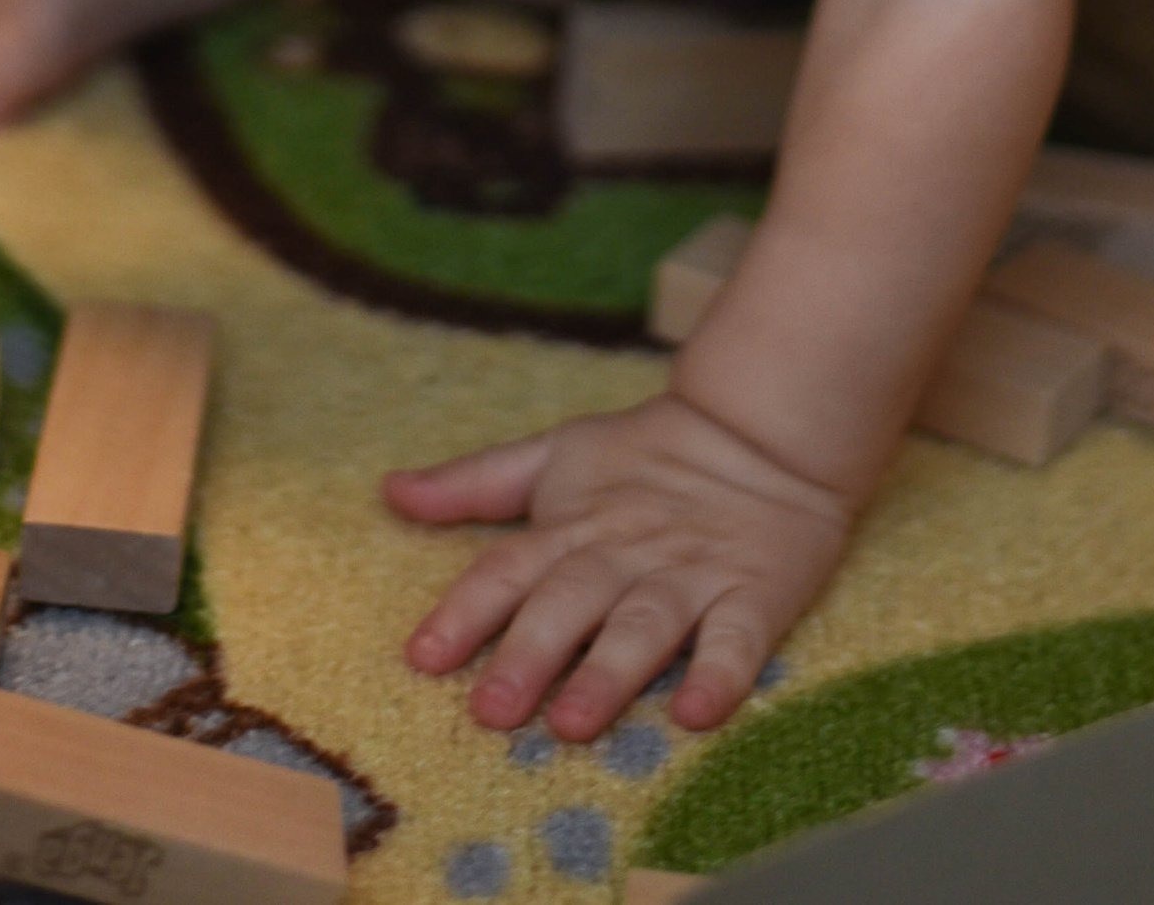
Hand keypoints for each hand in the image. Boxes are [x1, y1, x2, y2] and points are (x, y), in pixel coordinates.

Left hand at [386, 389, 850, 740]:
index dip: (465, 611)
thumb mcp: (556, 456)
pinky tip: (696, 712)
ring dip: (609, 672)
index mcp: (573, 527)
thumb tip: (390, 491)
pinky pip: (737, 638)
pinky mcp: (754, 594)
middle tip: (491, 711)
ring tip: (572, 721)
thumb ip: (476, 483)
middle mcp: (625, 553)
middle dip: (529, 653)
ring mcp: (690, 575)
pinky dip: (720, 674)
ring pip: (644, 624)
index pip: (509, 567)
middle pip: (570, 601)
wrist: (762, 431)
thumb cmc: (646, 457)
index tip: (422, 657)